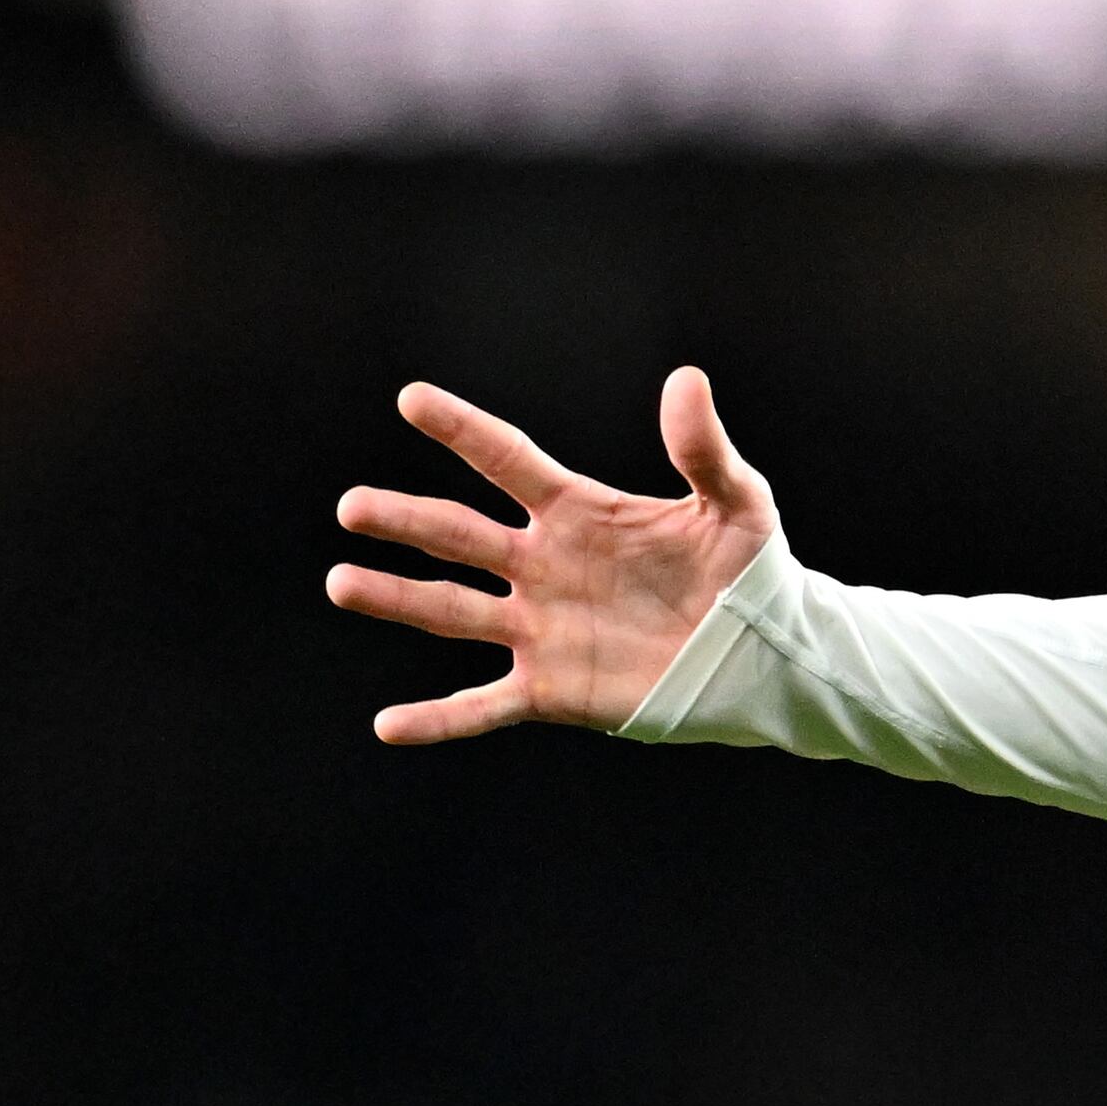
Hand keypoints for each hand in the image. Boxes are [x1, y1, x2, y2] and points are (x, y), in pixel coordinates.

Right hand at [327, 368, 781, 743]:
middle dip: (406, 520)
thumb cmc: (747, 571)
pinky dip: (439, 720)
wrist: (764, 650)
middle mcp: (543, 566)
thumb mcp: (737, 505)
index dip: (464, 431)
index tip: (413, 399)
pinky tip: (389, 726)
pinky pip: (484, 706)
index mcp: (578, 513)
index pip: (509, 460)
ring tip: (342, 582)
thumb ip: (704, 450)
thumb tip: (687, 379)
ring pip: (454, 610)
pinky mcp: (552, 687)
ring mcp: (541, 627)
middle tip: (353, 506)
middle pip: (460, 535)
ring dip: (398, 598)